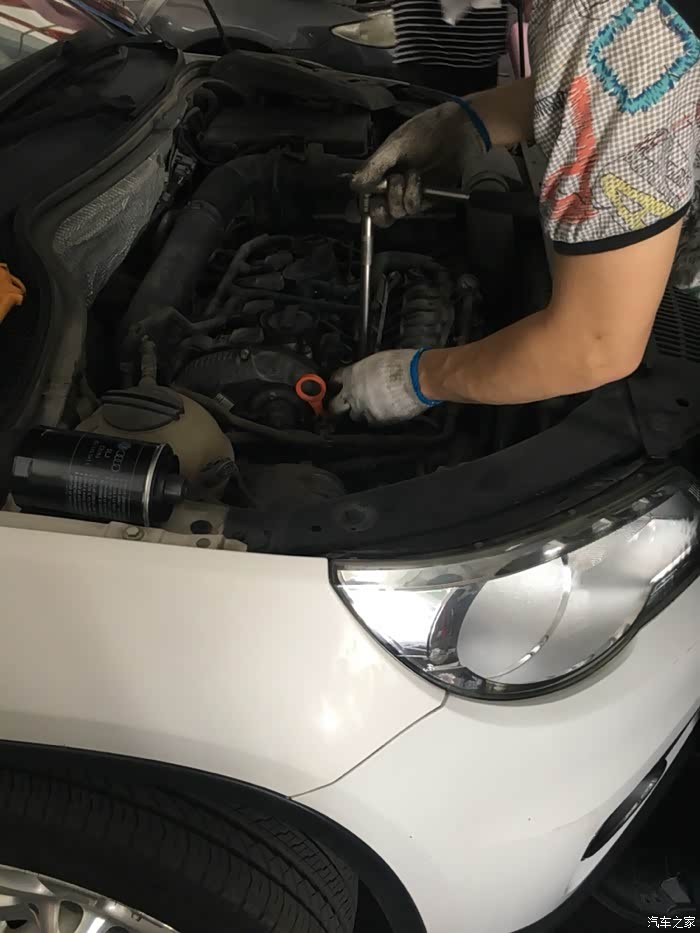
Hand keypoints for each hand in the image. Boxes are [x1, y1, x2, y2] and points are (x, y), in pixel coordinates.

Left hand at [329, 349, 440, 423]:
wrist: (418, 379)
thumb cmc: (402, 364)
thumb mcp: (377, 361)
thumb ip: (365, 371)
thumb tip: (366, 375)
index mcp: (351, 375)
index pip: (334, 380)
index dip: (335, 384)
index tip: (336, 386)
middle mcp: (353, 394)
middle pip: (335, 406)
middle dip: (337, 406)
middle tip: (342, 406)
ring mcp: (364, 409)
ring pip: (354, 416)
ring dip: (359, 412)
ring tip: (369, 408)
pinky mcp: (377, 420)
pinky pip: (371, 422)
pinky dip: (375, 418)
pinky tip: (382, 412)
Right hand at [351, 100, 488, 226]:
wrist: (459, 131)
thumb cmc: (425, 132)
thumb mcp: (396, 145)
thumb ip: (374, 166)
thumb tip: (354, 186)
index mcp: (379, 172)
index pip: (363, 198)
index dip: (360, 208)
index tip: (362, 207)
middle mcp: (392, 187)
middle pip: (378, 213)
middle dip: (379, 207)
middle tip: (384, 195)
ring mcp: (409, 194)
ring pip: (395, 213)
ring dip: (400, 195)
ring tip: (411, 174)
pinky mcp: (426, 200)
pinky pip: (413, 209)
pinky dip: (414, 195)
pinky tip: (420, 179)